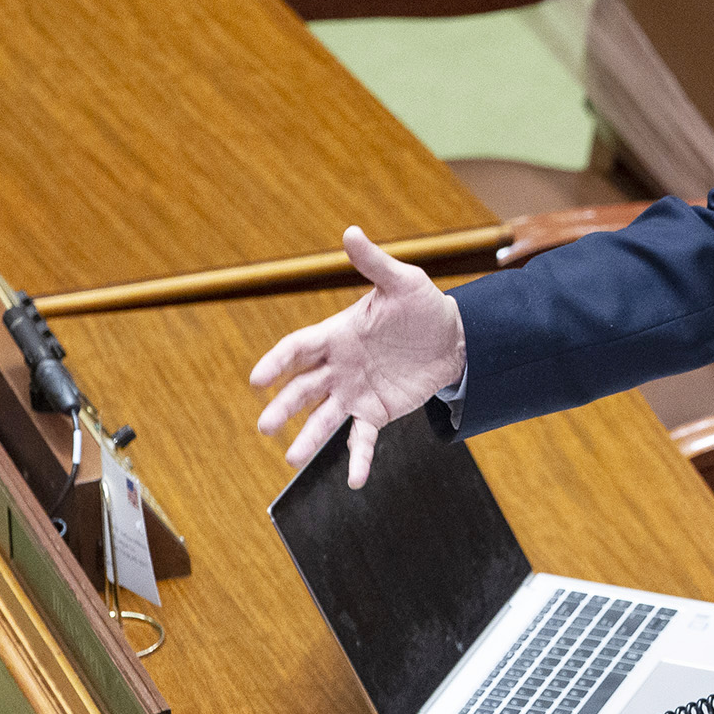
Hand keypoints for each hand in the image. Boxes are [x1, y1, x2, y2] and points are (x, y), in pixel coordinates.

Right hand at [250, 226, 466, 487]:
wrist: (455, 338)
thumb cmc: (424, 306)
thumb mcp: (404, 282)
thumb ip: (375, 264)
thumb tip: (351, 232)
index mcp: (337, 334)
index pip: (298, 348)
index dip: (277, 362)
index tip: (258, 379)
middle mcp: (339, 367)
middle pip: (303, 389)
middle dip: (283, 408)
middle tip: (265, 427)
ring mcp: (355, 392)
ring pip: (325, 419)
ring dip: (309, 438)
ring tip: (293, 459)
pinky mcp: (376, 412)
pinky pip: (362, 440)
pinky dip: (357, 460)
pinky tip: (354, 481)